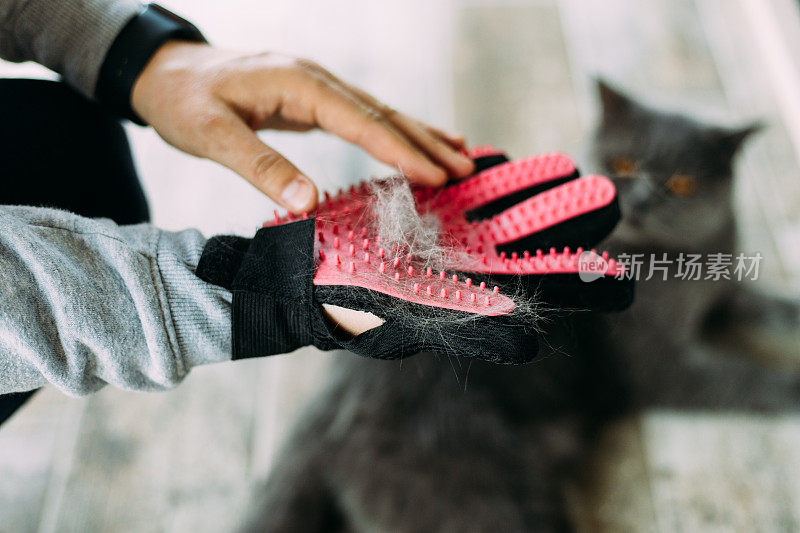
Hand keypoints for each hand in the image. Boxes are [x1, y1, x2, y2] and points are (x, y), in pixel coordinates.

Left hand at [131, 41, 473, 212]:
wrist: (164, 70)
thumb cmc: (183, 100)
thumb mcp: (211, 134)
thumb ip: (259, 165)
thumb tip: (307, 204)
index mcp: (299, 84)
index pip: (362, 120)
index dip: (401, 151)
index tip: (436, 176)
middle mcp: (317, 80)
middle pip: (383, 112)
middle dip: (427, 142)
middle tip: (467, 169)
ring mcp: (317, 86)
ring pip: (380, 111)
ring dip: (420, 134)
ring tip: (460, 154)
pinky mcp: (313, 98)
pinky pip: (364, 115)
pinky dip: (395, 131)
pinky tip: (413, 140)